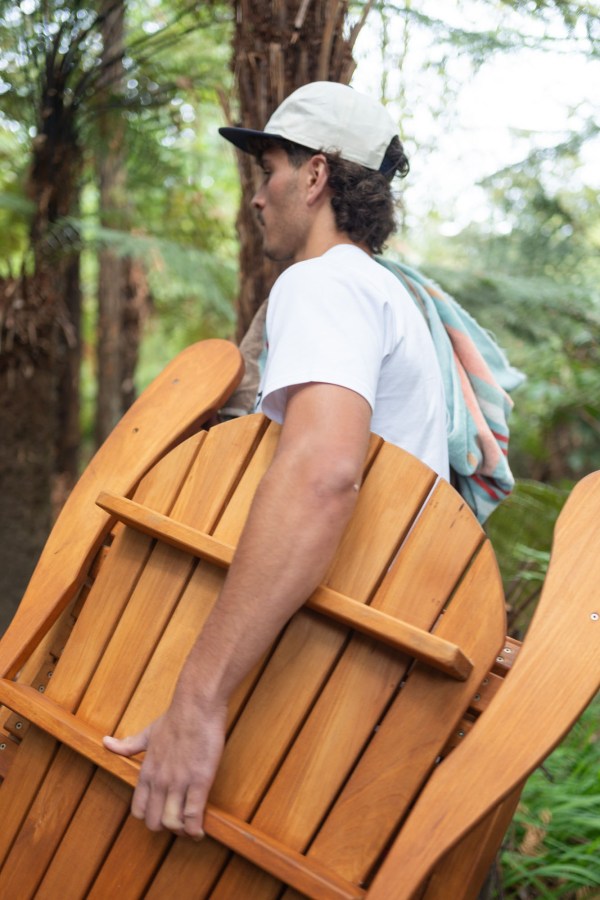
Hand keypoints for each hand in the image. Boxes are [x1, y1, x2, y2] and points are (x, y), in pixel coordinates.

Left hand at [103, 697, 226, 838]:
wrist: (196, 706)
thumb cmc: (174, 719)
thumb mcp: (147, 733)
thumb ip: (128, 745)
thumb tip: (106, 742)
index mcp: (146, 772)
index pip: (138, 811)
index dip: (150, 817)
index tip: (162, 815)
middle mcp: (160, 781)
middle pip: (154, 822)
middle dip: (166, 828)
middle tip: (178, 824)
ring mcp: (179, 782)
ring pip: (172, 823)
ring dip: (181, 830)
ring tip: (190, 828)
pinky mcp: (200, 781)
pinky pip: (193, 815)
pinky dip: (196, 828)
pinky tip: (200, 829)